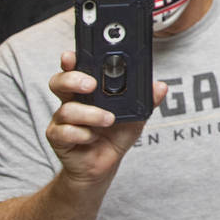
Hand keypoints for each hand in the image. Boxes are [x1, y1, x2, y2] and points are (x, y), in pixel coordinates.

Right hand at [46, 51, 166, 187]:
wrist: (105, 164)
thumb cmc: (117, 134)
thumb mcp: (136, 115)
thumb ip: (147, 100)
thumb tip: (161, 86)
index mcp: (88, 89)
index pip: (76, 68)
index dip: (71, 60)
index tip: (72, 55)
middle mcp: (72, 100)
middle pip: (60, 81)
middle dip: (74, 79)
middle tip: (92, 85)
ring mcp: (62, 119)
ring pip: (67, 109)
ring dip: (90, 114)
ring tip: (109, 119)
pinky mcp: (58, 138)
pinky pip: (64, 132)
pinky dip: (82, 134)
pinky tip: (93, 137)